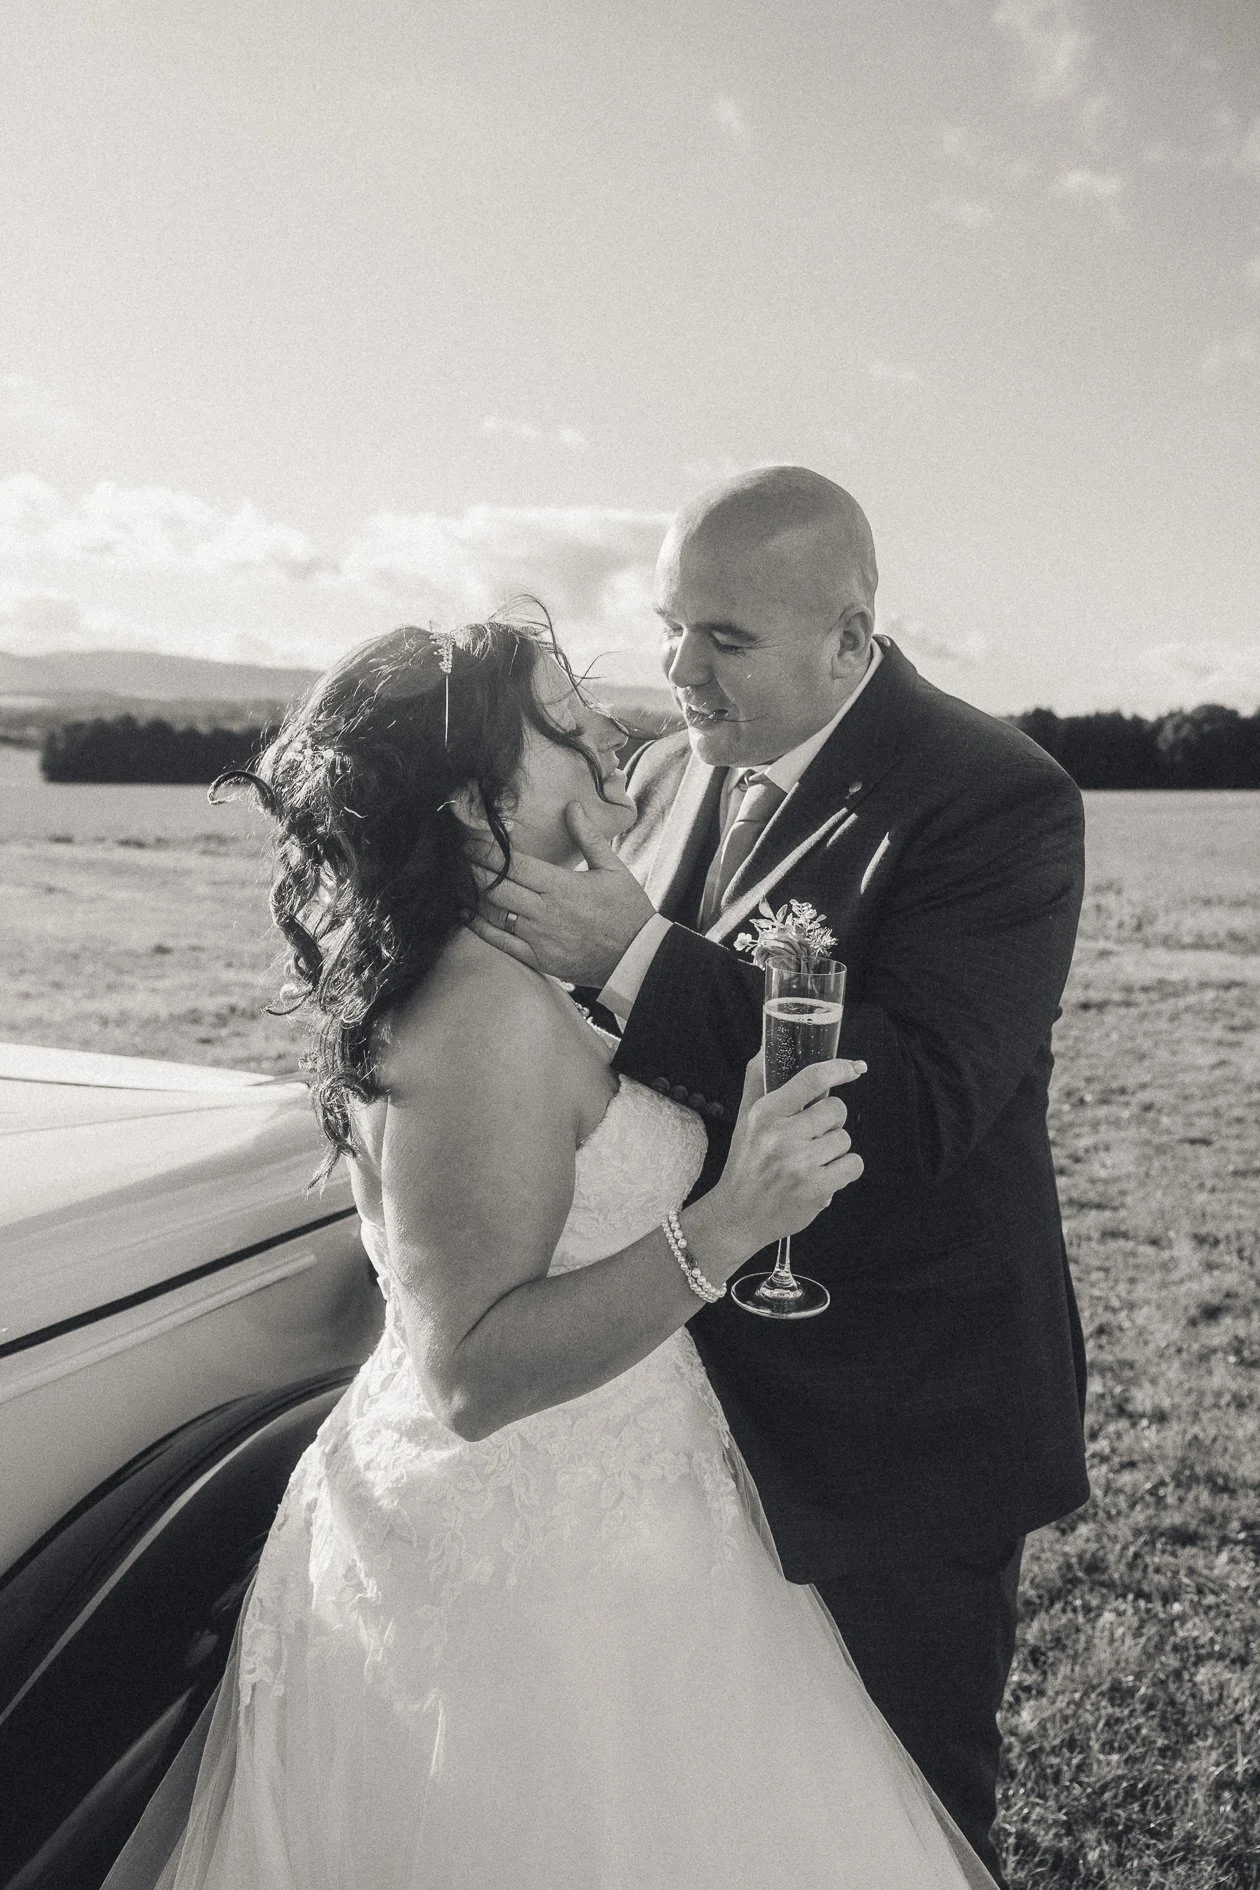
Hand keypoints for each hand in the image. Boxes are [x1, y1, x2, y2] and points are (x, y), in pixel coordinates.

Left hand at [469, 803, 656, 984]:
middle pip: (496, 887)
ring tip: (459, 880)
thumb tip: (571, 807)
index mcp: (561, 886)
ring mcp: (539, 938)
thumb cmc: (627, 910)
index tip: (470, 841)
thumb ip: (588, 837)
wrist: (637, 957)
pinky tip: (467, 914)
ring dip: (473, 895)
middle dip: (472, 870)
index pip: (513, 865)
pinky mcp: (538, 959)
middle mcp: (545, 912)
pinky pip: (501, 943)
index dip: (486, 851)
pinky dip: (479, 927)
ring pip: (493, 913)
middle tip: (457, 857)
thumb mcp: (613, 868)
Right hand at [708, 1054, 865, 1253]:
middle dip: (830, 1122)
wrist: (737, 1216)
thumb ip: (758, 1080)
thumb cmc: (746, 1162)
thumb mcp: (745, 1118)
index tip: (855, 1068)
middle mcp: (780, 1137)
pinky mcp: (816, 1189)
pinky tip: (823, 1176)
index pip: (812, 1079)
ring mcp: (799, 1164)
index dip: (839, 1069)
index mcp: (764, 1114)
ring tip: (810, 1161)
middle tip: (811, 1137)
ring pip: (845, 1139)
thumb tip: (769, 1044)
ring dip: (834, 1150)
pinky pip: (853, 1165)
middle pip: (836, 1110)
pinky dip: (844, 1171)